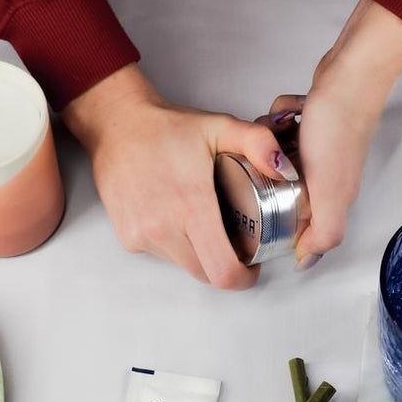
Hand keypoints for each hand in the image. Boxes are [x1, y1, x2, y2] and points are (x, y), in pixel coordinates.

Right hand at [62, 65, 297, 289]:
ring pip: (184, 266)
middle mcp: (164, 227)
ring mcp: (142, 235)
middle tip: (235, 243)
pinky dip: (176, 245)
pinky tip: (177, 218)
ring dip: (200, 255)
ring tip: (205, 224)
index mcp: (192, 205)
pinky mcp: (128, 238)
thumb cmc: (167, 126)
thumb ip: (259, 144)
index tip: (253, 264)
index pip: (223, 270)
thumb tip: (286, 171)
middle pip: (206, 274)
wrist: (116, 124)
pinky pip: (162, 255)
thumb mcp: (221, 125)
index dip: (244, 277)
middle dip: (226, 267)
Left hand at [265, 0, 401, 270]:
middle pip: (280, 188)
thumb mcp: (331, 192)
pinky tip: (292, 111)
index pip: (298, 223)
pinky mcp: (310, 124)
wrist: (350, 75)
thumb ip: (324, 231)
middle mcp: (326, 177)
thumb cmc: (341, 128)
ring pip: (275, 156)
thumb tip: (305, 263)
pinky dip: (281, 116)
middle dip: (270, 172)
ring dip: (273, 139)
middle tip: (275, 159)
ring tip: (286, 129)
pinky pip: (280, 127)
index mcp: (333, 198)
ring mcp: (317, 149)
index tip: (261, 204)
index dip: (277, 218)